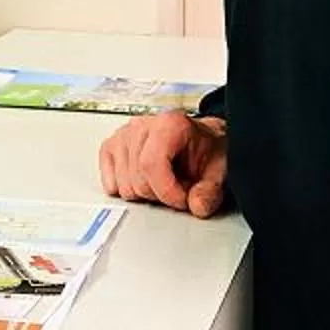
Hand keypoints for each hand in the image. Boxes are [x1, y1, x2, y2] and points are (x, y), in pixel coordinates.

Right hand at [97, 110, 227, 216]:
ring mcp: (123, 136)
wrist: (200, 139)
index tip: (183, 200)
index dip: (168, 191)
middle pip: (138, 181)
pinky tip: (146, 179)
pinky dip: (128, 189)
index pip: (152, 164)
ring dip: (146, 193)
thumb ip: (210, 190)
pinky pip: (111, 184)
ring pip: (124, 187)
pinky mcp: (111, 147)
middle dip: (161, 195)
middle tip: (179, 186)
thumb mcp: (219, 169)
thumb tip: (197, 205)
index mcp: (169, 124)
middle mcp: (142, 126)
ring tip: (165, 180)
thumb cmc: (206, 149)